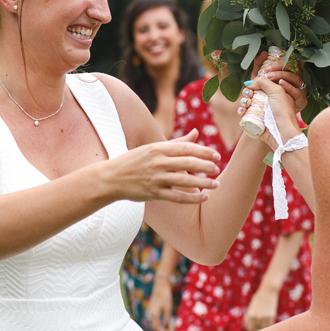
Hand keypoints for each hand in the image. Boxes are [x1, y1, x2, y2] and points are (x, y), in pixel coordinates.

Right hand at [107, 130, 221, 203]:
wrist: (112, 178)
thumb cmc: (135, 161)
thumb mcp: (153, 148)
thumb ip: (177, 142)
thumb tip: (197, 133)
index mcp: (158, 149)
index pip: (186, 148)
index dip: (204, 151)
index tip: (216, 155)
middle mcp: (158, 162)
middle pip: (188, 163)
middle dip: (206, 166)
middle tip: (218, 169)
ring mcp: (155, 179)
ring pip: (185, 181)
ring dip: (204, 183)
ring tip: (216, 184)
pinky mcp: (153, 193)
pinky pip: (177, 197)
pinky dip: (192, 197)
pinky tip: (204, 197)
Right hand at [147, 277, 173, 330]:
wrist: (160, 286)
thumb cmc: (165, 296)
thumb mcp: (168, 308)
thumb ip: (167, 319)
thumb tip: (167, 327)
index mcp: (154, 314)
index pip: (156, 328)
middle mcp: (150, 314)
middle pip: (153, 327)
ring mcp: (150, 311)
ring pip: (152, 324)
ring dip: (158, 328)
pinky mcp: (151, 309)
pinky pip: (153, 319)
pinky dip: (157, 324)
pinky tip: (162, 324)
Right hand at [241, 76, 304, 150]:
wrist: (281, 131)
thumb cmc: (282, 111)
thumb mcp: (277, 90)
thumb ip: (263, 81)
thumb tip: (250, 82)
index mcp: (274, 92)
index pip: (260, 84)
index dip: (255, 83)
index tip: (253, 86)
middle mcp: (267, 101)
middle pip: (251, 92)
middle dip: (247, 92)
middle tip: (249, 95)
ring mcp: (260, 110)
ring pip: (246, 101)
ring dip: (243, 101)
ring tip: (247, 104)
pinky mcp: (254, 119)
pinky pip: (243, 112)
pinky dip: (241, 110)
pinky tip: (243, 111)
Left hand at [243, 283, 279, 330]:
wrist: (268, 291)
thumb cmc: (259, 297)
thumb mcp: (252, 306)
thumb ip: (250, 315)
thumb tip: (249, 325)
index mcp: (249, 314)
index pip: (248, 327)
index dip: (250, 328)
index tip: (253, 327)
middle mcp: (256, 317)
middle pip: (255, 329)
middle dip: (256, 328)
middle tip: (259, 326)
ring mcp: (264, 317)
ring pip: (263, 329)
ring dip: (263, 327)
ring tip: (264, 322)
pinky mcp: (271, 316)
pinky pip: (269, 325)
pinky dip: (269, 324)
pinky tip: (269, 321)